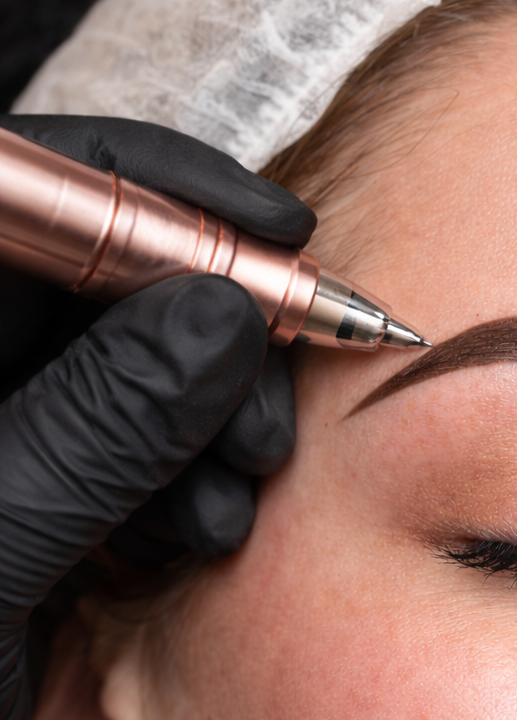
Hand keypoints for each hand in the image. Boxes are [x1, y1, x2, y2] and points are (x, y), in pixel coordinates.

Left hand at [0, 116, 316, 719]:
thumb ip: (99, 426)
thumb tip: (222, 317)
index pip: (33, 189)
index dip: (162, 191)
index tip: (281, 233)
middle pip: (101, 277)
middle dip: (214, 337)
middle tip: (272, 417)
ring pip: (132, 366)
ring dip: (212, 423)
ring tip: (237, 500)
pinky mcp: (32, 485)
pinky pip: (130, 444)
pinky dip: (186, 476)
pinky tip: (205, 530)